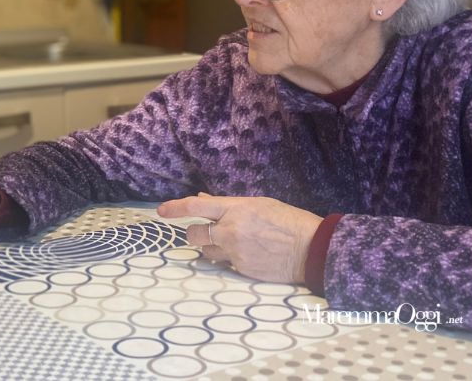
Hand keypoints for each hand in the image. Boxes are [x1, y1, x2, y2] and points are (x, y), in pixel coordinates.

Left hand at [157, 193, 321, 282]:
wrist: (310, 248)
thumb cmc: (287, 220)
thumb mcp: (257, 204)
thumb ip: (228, 205)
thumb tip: (203, 200)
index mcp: (235, 209)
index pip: (195, 207)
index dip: (175, 208)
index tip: (161, 211)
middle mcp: (230, 231)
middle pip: (194, 234)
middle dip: (195, 234)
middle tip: (205, 233)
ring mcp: (234, 252)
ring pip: (207, 252)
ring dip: (212, 248)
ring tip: (234, 244)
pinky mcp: (241, 269)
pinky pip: (225, 264)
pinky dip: (231, 259)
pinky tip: (249, 254)